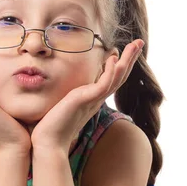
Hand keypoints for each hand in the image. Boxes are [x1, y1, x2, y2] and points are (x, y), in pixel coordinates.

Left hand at [30, 40, 143, 154]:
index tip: (122, 50)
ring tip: (135, 44)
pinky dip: (110, 71)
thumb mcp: (61, 105)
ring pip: (116, 78)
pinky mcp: (86, 101)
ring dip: (127, 60)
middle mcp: (96, 100)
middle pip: (119, 76)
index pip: (111, 79)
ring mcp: (93, 101)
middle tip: (139, 42)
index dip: (120, 64)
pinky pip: (103, 84)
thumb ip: (67, 96)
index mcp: (92, 99)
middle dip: (130, 58)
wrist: (47, 143)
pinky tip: (114, 58)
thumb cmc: (50, 127)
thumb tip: (62, 90)